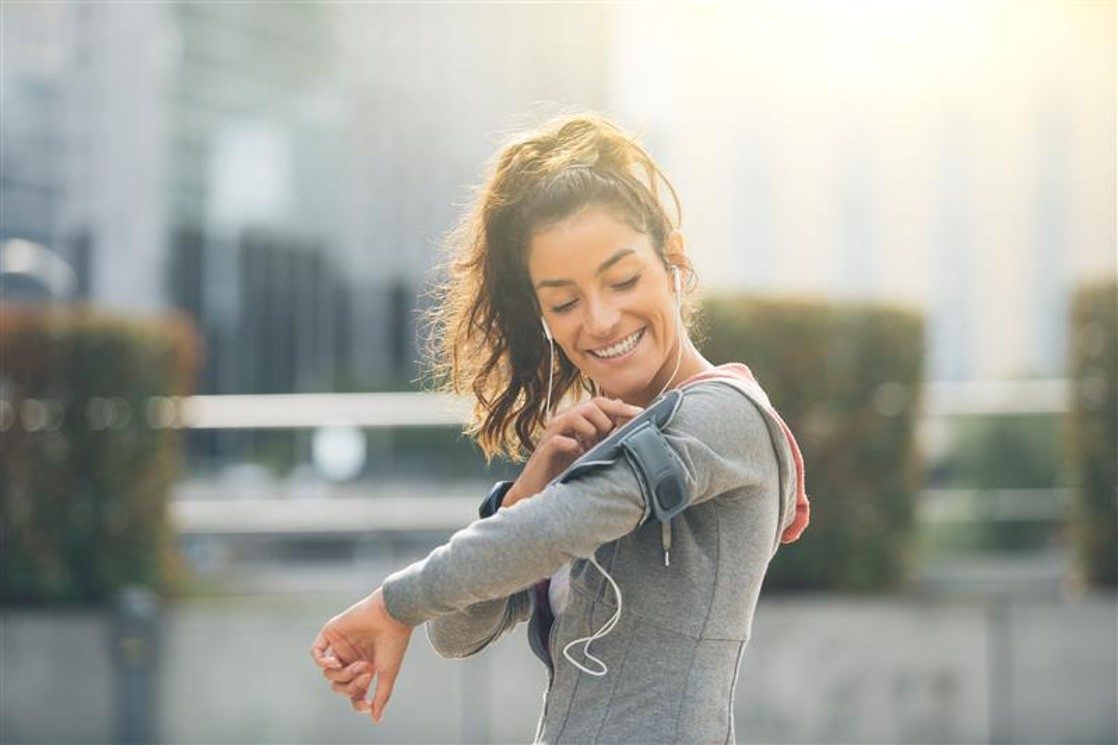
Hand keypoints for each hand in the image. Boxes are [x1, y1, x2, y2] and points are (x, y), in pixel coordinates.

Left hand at [310, 587, 413, 723]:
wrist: (392, 616)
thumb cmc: (393, 643)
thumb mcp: (388, 673)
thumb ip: (381, 696)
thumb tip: (376, 719)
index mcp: (364, 667)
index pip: (353, 692)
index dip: (357, 701)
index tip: (365, 705)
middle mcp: (351, 658)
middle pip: (338, 685)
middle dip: (350, 685)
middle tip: (365, 673)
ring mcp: (340, 646)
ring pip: (328, 672)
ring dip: (342, 673)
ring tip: (360, 663)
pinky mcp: (331, 633)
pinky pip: (316, 653)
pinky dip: (322, 661)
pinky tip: (334, 661)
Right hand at [505, 396, 642, 506]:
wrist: (541, 489)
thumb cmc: (568, 468)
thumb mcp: (592, 448)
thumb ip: (605, 429)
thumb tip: (624, 408)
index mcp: (576, 418)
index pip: (600, 402)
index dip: (620, 407)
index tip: (640, 414)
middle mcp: (563, 421)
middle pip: (590, 406)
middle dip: (605, 422)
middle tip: (607, 439)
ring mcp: (553, 433)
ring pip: (575, 416)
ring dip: (590, 431)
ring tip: (591, 447)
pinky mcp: (545, 449)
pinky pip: (560, 439)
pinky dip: (573, 446)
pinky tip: (579, 455)